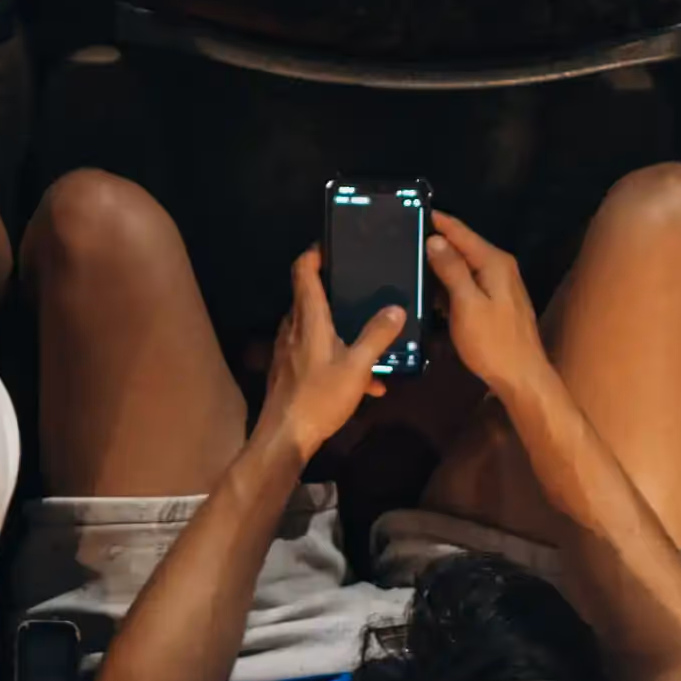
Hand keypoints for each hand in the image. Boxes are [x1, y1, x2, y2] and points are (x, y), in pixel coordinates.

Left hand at [251, 249, 401, 464]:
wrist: (286, 435)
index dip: (314, 253)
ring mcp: (288, 348)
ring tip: (372, 341)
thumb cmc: (320, 396)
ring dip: (342, 331)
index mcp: (308, 318)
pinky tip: (366, 383)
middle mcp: (293, 327)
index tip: (332, 246)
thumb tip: (395, 309)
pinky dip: (338, 358)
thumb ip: (377, 336)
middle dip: (335, 291)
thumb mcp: (357, 367)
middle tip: (363, 288)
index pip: (303, 271)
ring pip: (317, 328)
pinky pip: (316, 353)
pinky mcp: (289, 368)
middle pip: (310, 297)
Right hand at [425, 212, 562, 424]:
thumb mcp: (467, 305)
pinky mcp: (496, 301)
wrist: (521, 377)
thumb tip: (435, 239)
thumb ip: (452, 270)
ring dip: (440, 263)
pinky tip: (430, 290)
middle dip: (436, 240)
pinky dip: (449, 283)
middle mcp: (500, 267)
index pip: (460, 232)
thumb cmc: (493, 342)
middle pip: (463, 246)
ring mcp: (500, 284)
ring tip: (409, 259)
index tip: (411, 210)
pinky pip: (468, 282)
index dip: (436, 220)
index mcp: (494, 262)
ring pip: (464, 265)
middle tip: (403, 236)